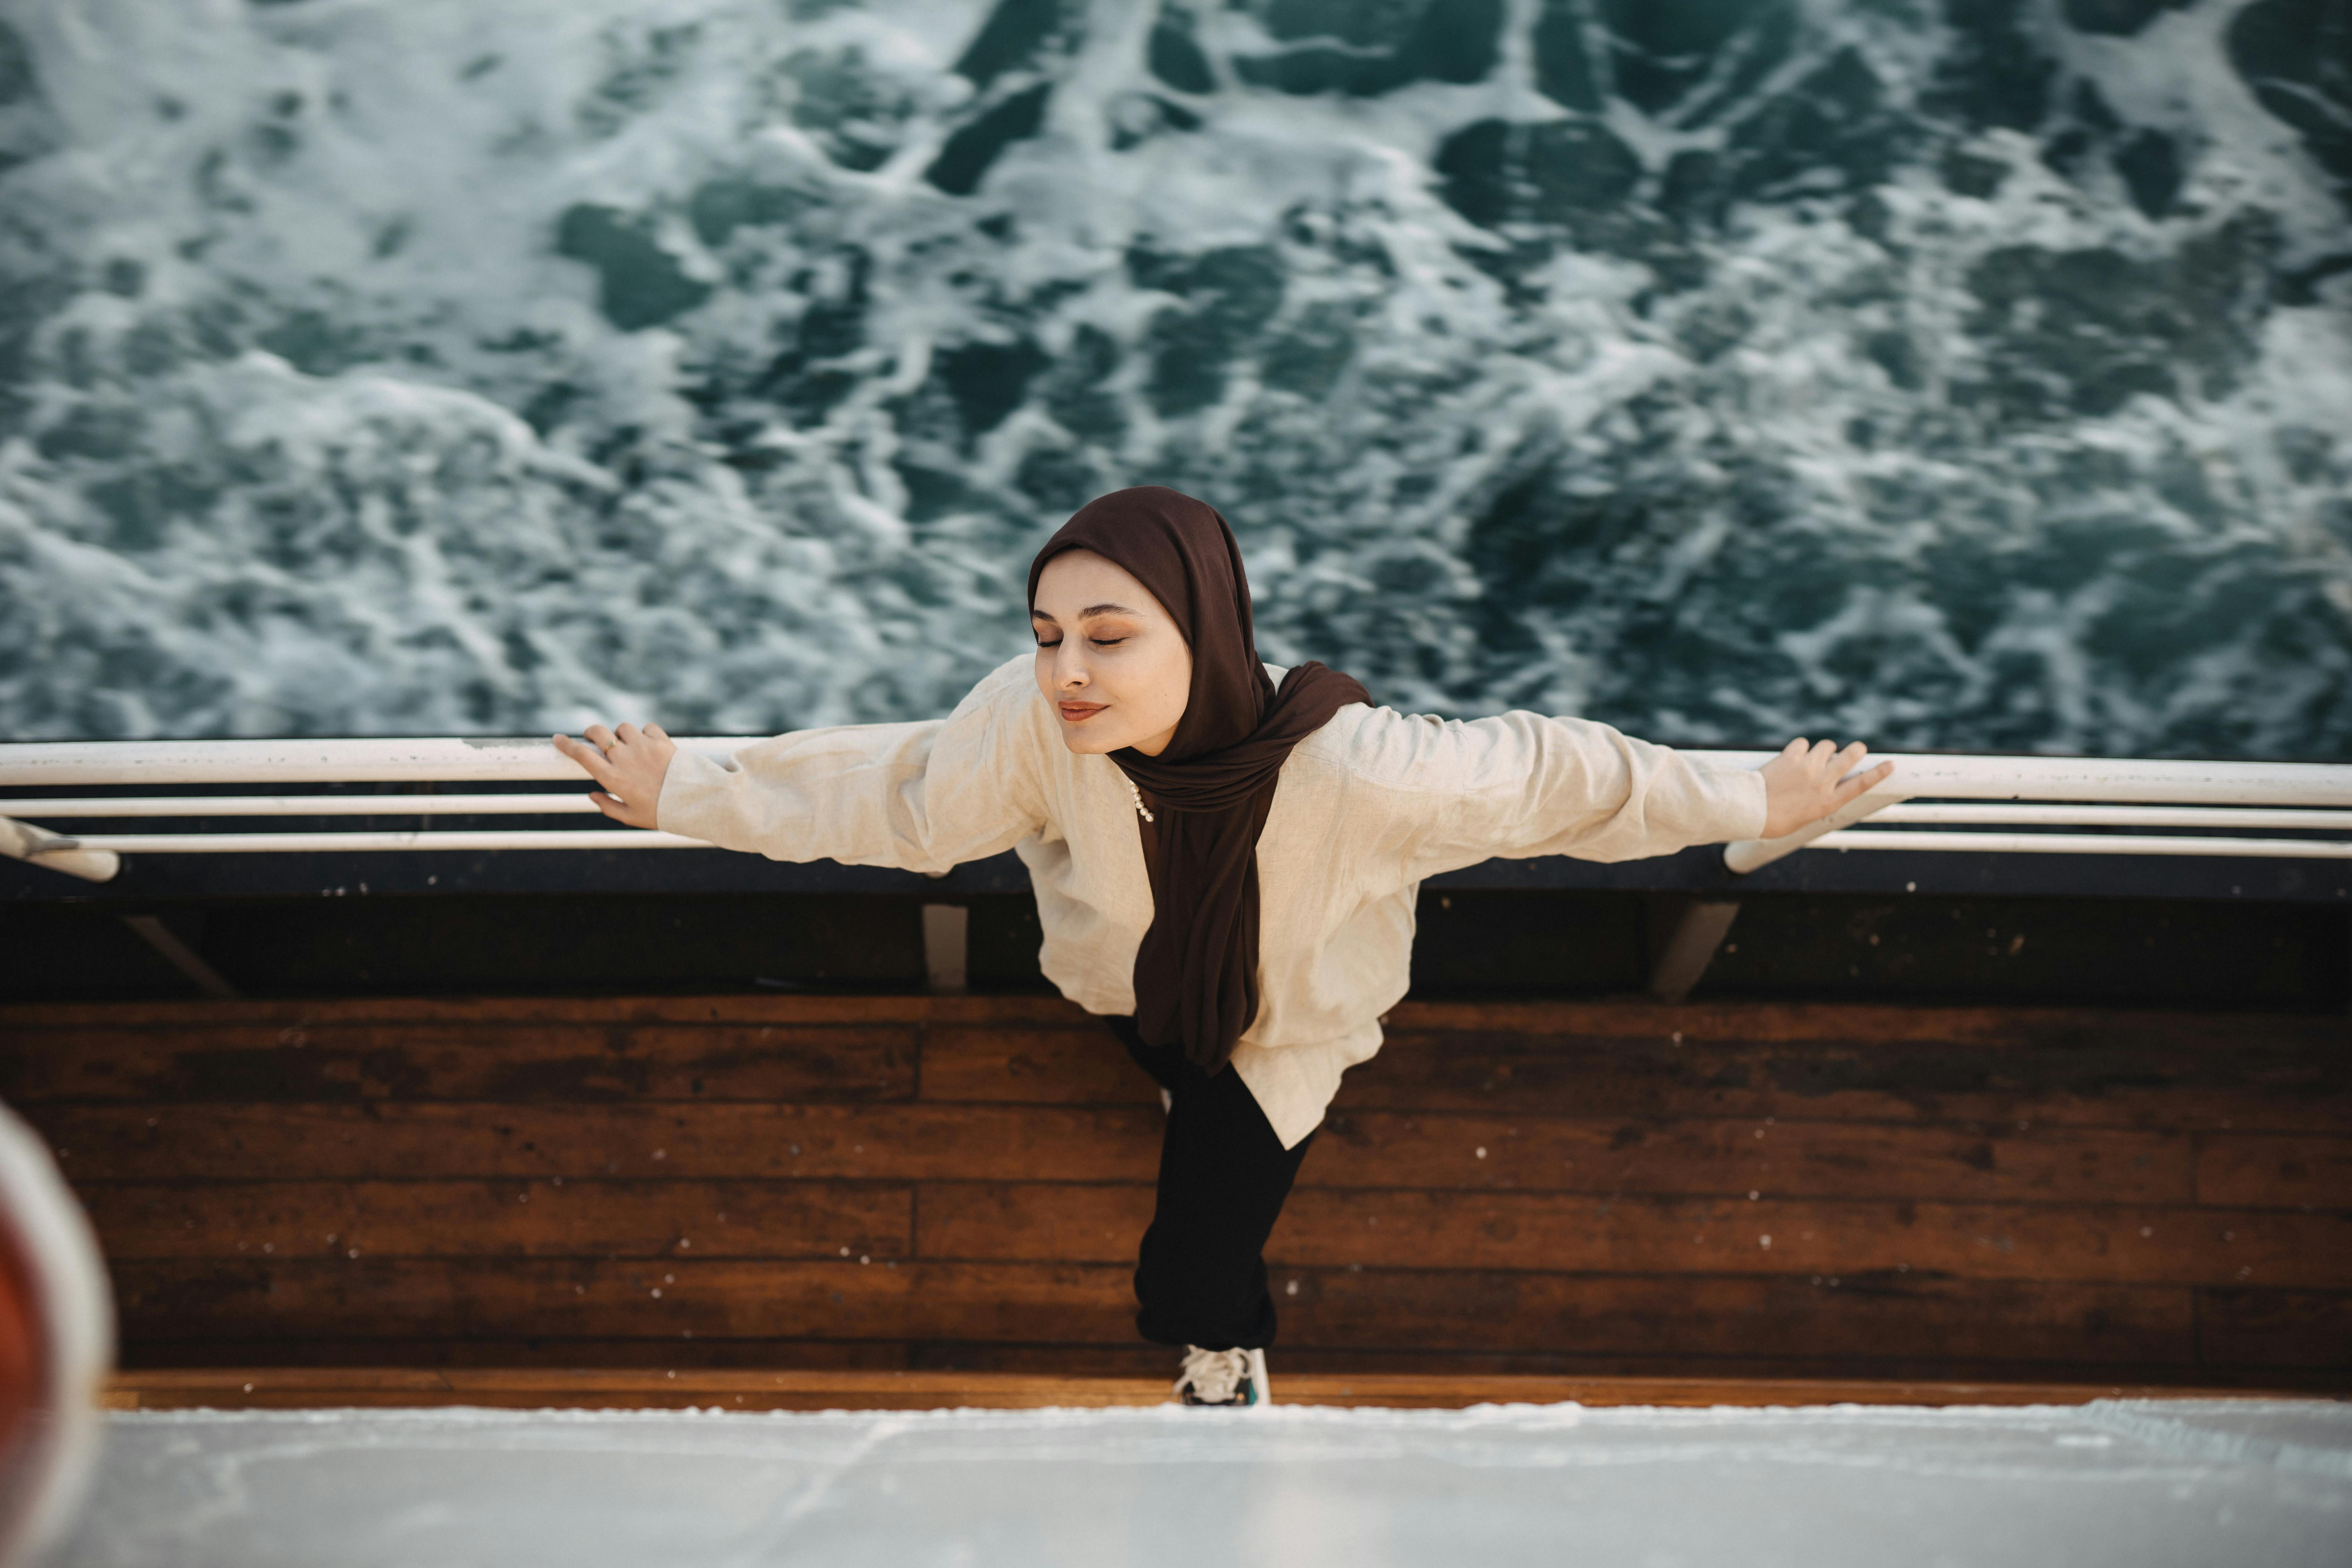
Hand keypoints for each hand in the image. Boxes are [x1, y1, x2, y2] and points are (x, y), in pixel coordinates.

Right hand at [551, 722, 676, 829]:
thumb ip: (609, 807)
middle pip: (599, 733)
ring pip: (623, 728)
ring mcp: (643, 747)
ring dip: (622, 734)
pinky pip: (647, 728)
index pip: (582, 756)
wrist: (695, 803)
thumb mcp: (632, 817)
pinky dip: (646, 733)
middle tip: (594, 738)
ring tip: (629, 746)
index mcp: (614, 778)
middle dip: (592, 732)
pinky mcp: (662, 741)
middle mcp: (625, 759)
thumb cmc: (662, 813)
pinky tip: (650, 745)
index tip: (557, 739)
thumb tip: (591, 795)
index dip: (567, 745)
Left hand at [1757, 738, 1894, 837]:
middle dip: (1857, 749)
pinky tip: (1793, 756)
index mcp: (1829, 802)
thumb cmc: (1777, 820)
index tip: (1890, 764)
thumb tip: (1826, 784)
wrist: (1751, 811)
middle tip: (1857, 749)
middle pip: (1850, 756)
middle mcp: (1822, 783)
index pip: (1861, 784)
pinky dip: (1800, 747)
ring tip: (1813, 758)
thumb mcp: (1807, 816)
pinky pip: (1803, 743)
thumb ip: (1820, 798)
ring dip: (1823, 749)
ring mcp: (1807, 768)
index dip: (1877, 773)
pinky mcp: (1791, 757)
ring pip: (1827, 745)